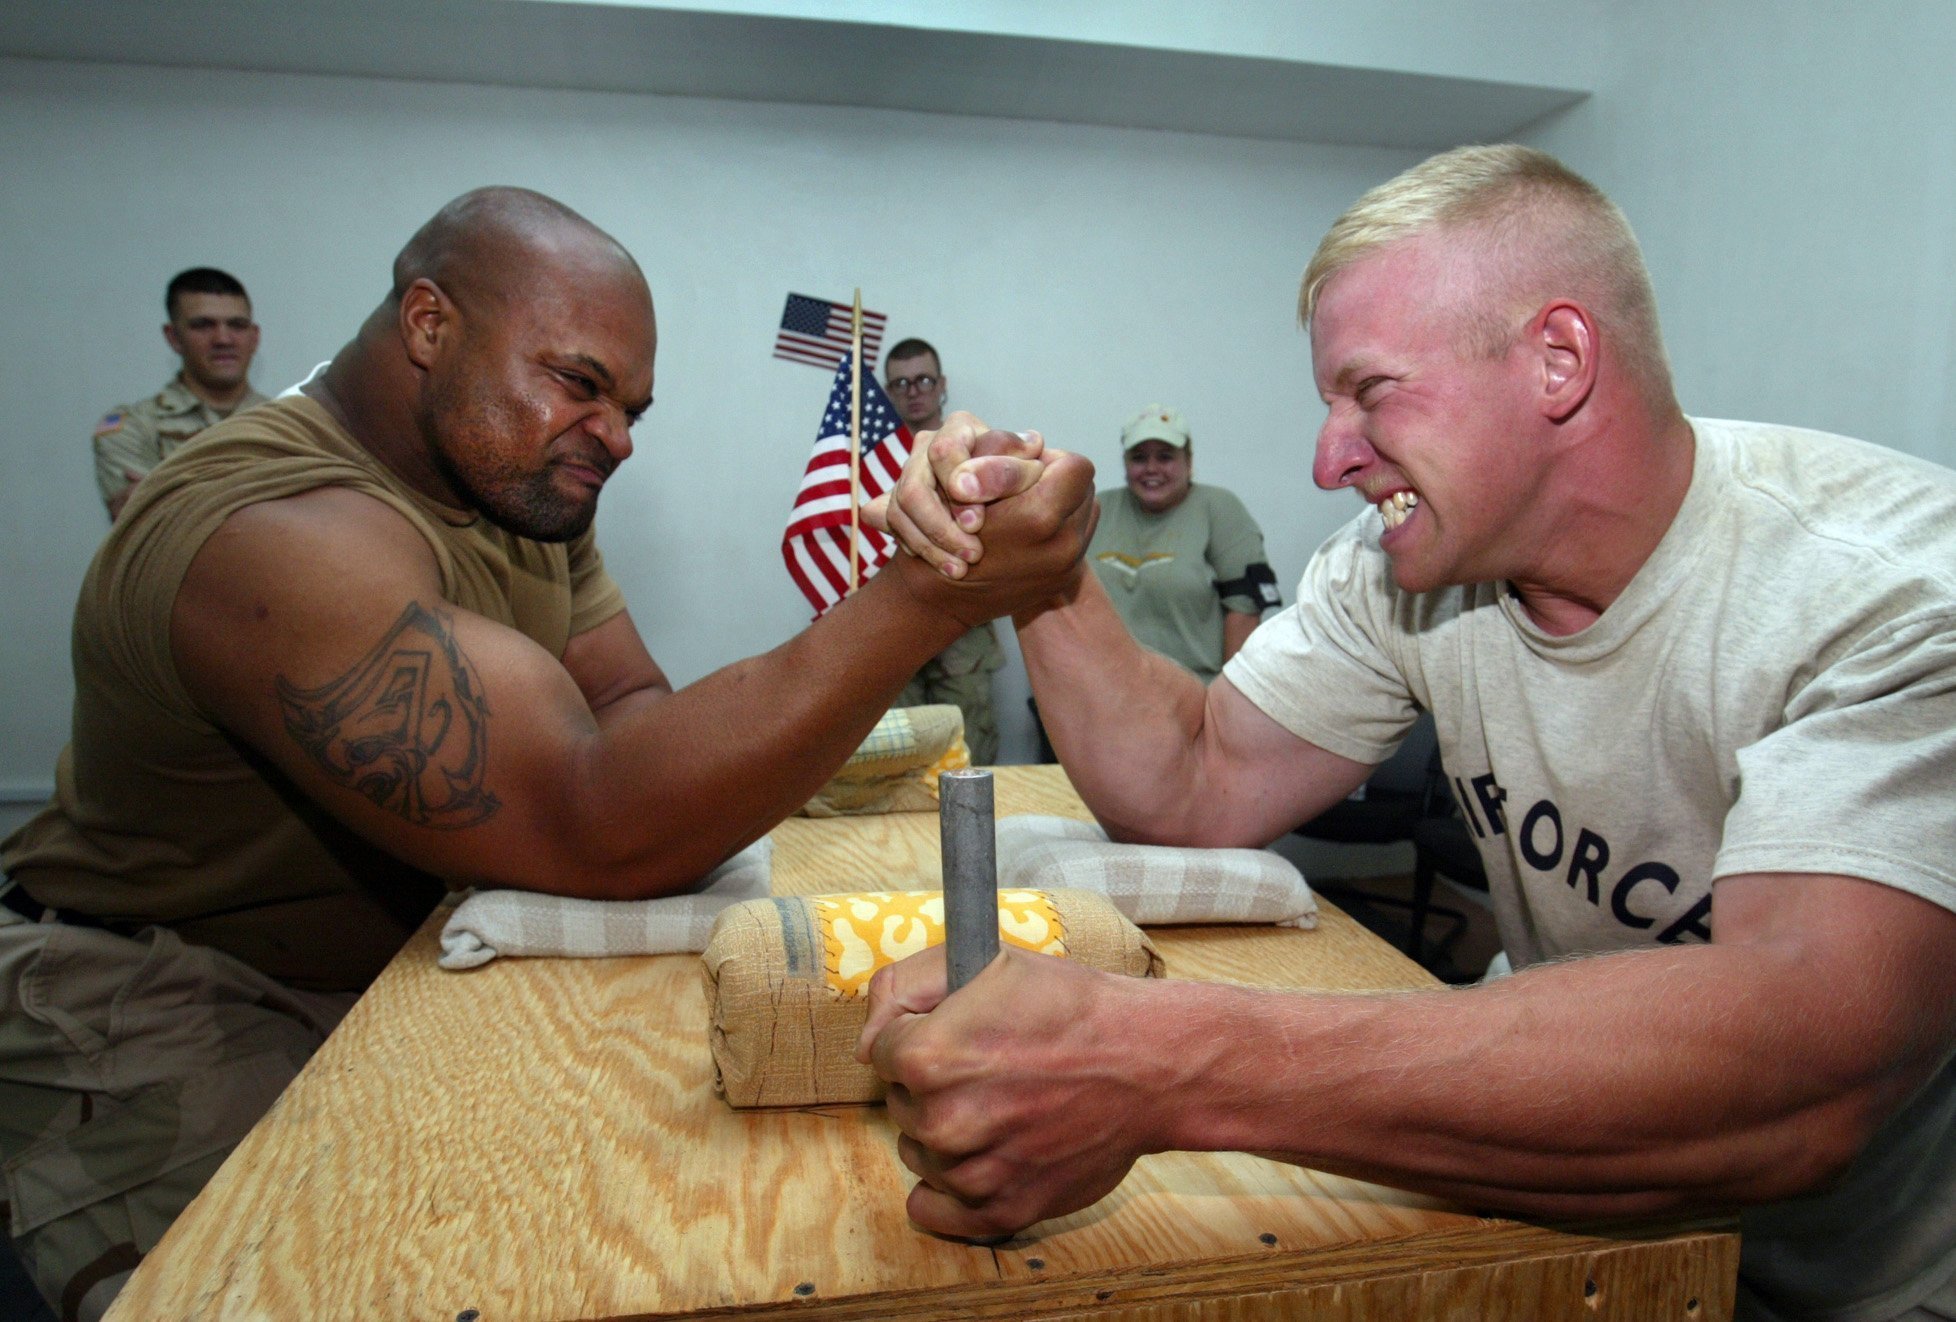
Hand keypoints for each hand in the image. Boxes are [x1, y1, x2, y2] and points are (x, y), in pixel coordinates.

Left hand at [856, 944, 1163, 1240]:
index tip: (956, 1034)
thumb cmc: (1072, 1009)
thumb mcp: (987, 962)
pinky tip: (978, 1158)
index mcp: (927, 1057)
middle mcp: (942, 1122)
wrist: (1149, 1064)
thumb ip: (903, 986)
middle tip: (988, 1067)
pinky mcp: (1002, 1211)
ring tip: (1000, 1105)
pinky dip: (946, 1192)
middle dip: (932, 1085)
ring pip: (919, 1153)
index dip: (919, 1035)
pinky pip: (934, 1210)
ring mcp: (972, 1173)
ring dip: (944, 1133)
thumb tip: (867, 1043)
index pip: (883, 1052)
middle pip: (900, 1104)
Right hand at [864, 413, 1051, 578]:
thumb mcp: (1030, 478)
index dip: (957, 490)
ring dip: (930, 546)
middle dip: (940, 527)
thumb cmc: (1029, 489)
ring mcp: (910, 472)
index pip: (945, 453)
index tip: (977, 524)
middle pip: (913, 488)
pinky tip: (945, 565)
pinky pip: (891, 524)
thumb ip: (1010, 472)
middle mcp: (929, 445)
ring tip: (961, 569)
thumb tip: (971, 482)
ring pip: (899, 510)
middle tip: (973, 554)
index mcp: (961, 429)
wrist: (1011, 520)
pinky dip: (919, 549)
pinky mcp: (895, 500)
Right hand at [877, 437, 1098, 631]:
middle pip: (1086, 488)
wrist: (943, 596)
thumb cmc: (947, 532)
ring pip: (1086, 509)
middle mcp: (1064, 544)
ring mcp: (1068, 565)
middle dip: (1058, 481)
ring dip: (1062, 502)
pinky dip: (1061, 525)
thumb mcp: (967, 485)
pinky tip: (1032, 529)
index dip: (1049, 461)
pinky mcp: (1067, 578)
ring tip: (1028, 507)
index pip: (1077, 466)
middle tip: (1025, 487)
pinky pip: (1080, 534)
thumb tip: (1037, 441)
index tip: (1025, 469)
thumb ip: (1005, 459)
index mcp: (1041, 516)